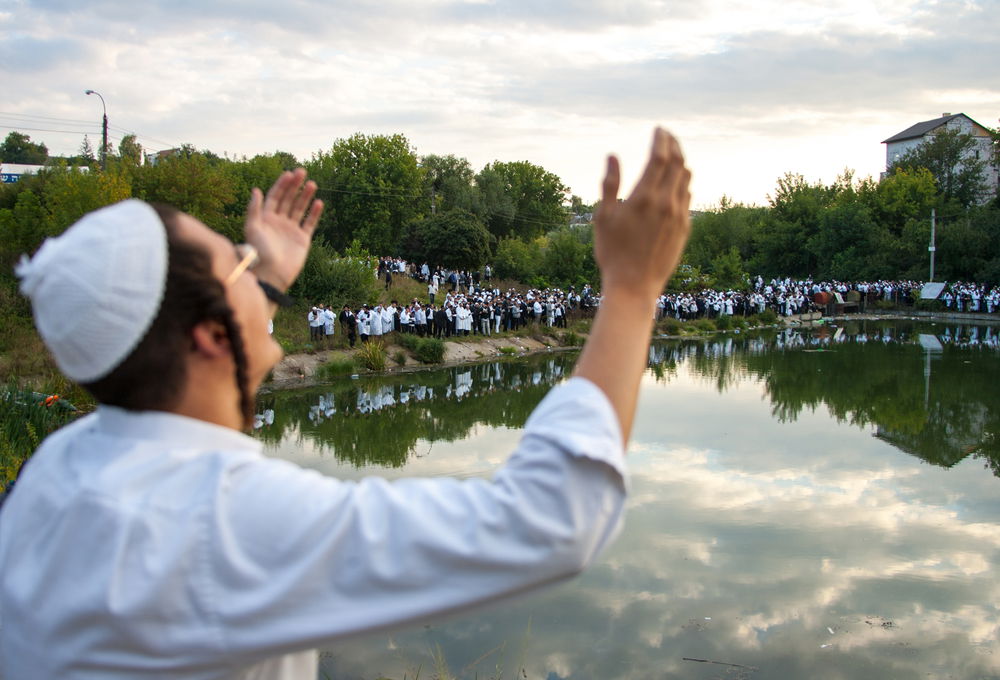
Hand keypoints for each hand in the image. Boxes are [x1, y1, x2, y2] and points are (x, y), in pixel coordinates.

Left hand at [244, 168, 323, 291]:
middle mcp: (279, 222)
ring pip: (299, 208)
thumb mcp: (252, 228)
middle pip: (288, 199)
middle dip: (294, 185)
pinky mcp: (302, 239)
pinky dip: (314, 213)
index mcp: (266, 218)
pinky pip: (309, 223)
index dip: (281, 185)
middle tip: (302, 172)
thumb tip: (257, 189)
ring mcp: (291, 230)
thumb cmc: (259, 252)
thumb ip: (254, 209)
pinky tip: (319, 202)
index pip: (274, 196)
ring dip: (305, 196)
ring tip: (312, 184)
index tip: (289, 174)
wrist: (272, 274)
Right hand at [594, 128, 690, 300]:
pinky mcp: (685, 229)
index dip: (661, 139)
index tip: (658, 130)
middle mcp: (666, 202)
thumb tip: (612, 156)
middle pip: (678, 163)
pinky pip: (688, 198)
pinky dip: (683, 184)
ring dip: (681, 163)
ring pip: (686, 179)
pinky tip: (677, 184)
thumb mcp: (603, 217)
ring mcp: (679, 215)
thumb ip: (609, 185)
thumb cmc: (612, 253)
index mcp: (644, 197)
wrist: (634, 287)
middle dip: (674, 145)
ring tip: (672, 156)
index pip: (660, 157)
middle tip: (667, 136)